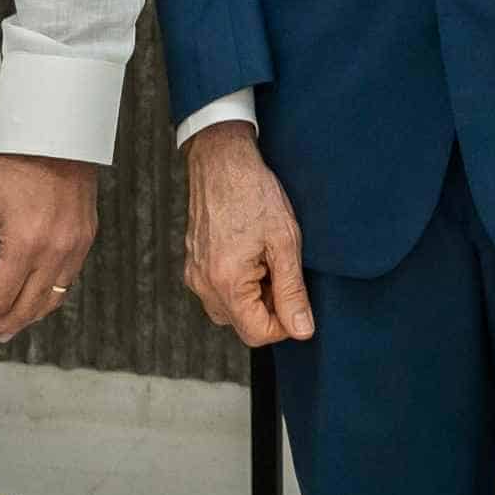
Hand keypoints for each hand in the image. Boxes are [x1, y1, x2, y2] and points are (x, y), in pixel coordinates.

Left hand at [0, 154, 97, 345]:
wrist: (56, 135)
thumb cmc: (12, 165)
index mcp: (25, 243)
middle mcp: (55, 250)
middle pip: (25, 307)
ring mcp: (75, 246)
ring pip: (50, 300)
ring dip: (24, 319)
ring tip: (2, 330)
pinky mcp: (86, 239)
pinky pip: (67, 282)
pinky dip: (47, 299)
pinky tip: (30, 303)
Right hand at [182, 123, 313, 347]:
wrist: (222, 160)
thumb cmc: (253, 192)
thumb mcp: (285, 241)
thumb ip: (292, 291)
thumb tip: (302, 329)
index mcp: (226, 282)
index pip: (257, 334)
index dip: (284, 324)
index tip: (297, 298)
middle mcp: (203, 284)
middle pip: (242, 324)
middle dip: (268, 306)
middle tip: (281, 268)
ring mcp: (194, 274)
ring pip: (230, 308)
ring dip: (253, 294)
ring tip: (266, 257)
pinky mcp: (193, 264)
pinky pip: (218, 290)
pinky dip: (238, 282)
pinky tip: (250, 252)